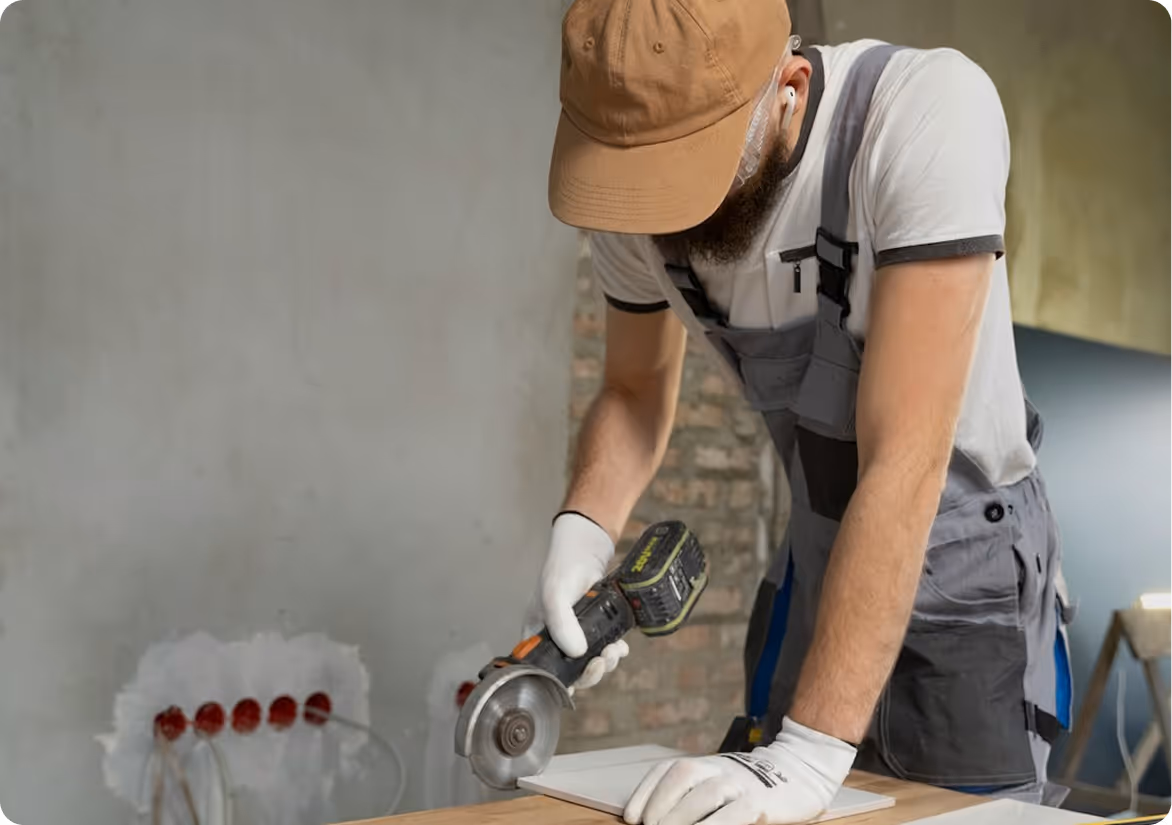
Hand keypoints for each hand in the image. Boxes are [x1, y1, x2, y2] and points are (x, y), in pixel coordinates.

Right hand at [521, 511, 628, 693]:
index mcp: (536, 635)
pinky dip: (614, 650)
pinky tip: (619, 644)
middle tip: (602, 661)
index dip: (561, 682)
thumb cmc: (562, 567)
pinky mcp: (596, 628)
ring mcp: (577, 634)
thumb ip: (560, 623)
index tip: (579, 678)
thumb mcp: (555, 594)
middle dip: (590, 672)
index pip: (543, 671)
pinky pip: (605, 648)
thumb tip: (578, 652)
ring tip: (614, 650)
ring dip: (605, 662)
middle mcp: (555, 639)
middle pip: (572, 672)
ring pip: (591, 662)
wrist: (588, 547)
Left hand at [624, 718, 856, 824]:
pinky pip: (735, 814)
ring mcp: (740, 783)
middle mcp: (719, 768)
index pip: (667, 771)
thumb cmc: (751, 787)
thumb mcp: (719, 784)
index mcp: (705, 764)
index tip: (631, 816)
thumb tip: (660, 820)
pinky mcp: (760, 801)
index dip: (646, 792)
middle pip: (683, 776)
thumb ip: (694, 798)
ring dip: (683, 817)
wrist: (801, 772)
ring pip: (706, 793)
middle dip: (661, 805)